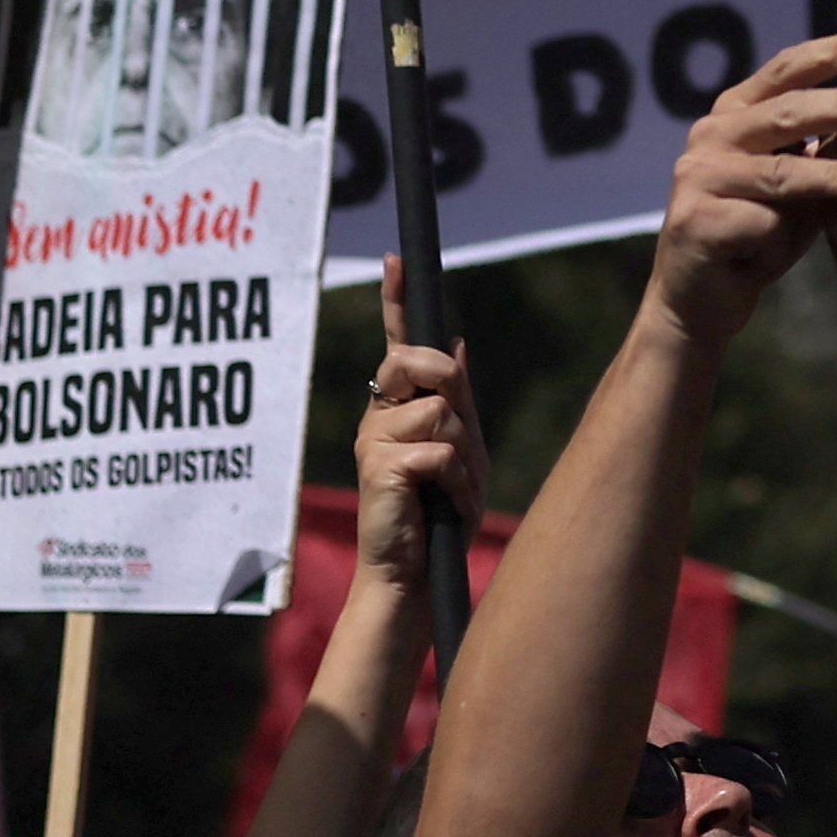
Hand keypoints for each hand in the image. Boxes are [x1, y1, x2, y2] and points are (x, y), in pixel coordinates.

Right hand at [345, 272, 487, 590]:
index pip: (397, 343)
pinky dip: (458, 482)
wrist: (416, 576)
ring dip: (464, 456)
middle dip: (447, 382)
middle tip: (457, 435)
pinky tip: (447, 506)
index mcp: (398, 407)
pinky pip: (440, 451)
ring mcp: (372, 439)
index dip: (396, 300)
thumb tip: (457, 344)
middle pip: (417, 360)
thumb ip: (457, 402)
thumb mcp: (461, 454)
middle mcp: (378, 415)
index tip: (395, 260)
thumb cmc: (439, 517)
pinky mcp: (378, 467)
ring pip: (440, 411)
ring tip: (452, 491)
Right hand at [655, 6, 836, 348]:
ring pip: (779, 173)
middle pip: (784, 114)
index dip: (827, 54)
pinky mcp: (693, 223)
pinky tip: (779, 256)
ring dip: (832, 175)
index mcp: (736, 112)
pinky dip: (783, 240)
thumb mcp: (797, 181)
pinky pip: (758, 224)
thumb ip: (824, 145)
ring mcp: (697, 177)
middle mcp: (711, 135)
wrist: (702, 299)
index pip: (785, 70)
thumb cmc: (761, 230)